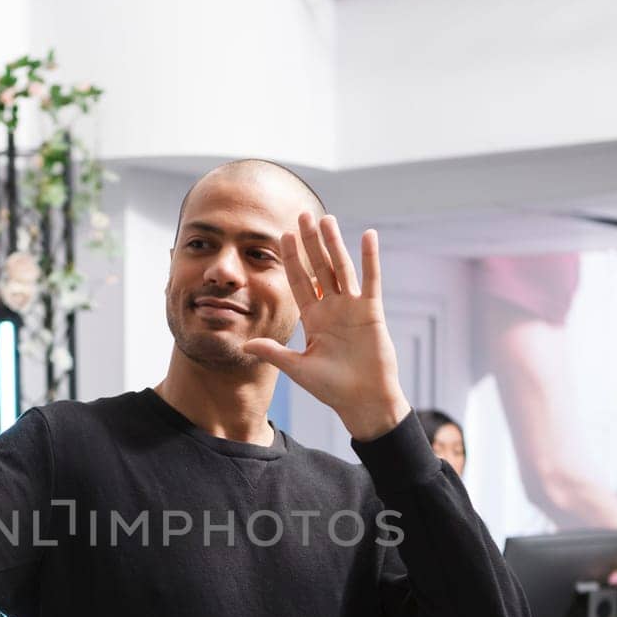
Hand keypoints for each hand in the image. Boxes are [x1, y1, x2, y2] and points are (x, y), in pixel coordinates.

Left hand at [240, 212, 409, 440]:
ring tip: (326, 218)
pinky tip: (367, 236)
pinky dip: (370, 259)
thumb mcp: (298, 368)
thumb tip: (245, 346)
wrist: (363, 401)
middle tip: (302, 215)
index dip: (290, 260)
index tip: (281, 236)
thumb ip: (274, 353)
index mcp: (314, 319)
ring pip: (341, 269)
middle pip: (319, 268)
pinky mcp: (371, 312)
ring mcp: (352, 308)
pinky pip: (370, 281)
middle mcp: (332, 308)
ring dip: (334, 244)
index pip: (299, 282)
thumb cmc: (332, 389)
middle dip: (310, 243)